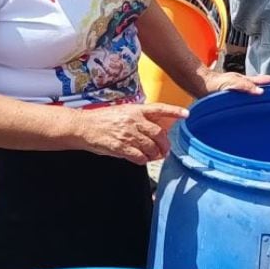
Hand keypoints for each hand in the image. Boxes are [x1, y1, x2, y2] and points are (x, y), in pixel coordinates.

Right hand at [74, 102, 188, 163]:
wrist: (83, 127)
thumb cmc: (102, 120)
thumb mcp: (122, 112)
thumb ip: (138, 118)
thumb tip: (155, 127)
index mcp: (135, 110)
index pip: (159, 108)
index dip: (174, 111)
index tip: (186, 114)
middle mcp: (133, 120)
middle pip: (158, 133)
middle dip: (165, 143)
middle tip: (165, 150)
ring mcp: (127, 134)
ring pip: (150, 146)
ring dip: (155, 153)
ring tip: (155, 156)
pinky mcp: (120, 147)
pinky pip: (138, 156)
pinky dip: (143, 160)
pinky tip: (142, 159)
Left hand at [198, 69, 269, 96]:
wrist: (199, 85)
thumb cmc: (213, 84)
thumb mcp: (231, 84)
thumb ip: (245, 87)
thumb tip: (261, 93)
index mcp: (246, 80)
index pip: (266, 80)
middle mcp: (244, 84)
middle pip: (262, 84)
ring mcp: (238, 89)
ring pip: (254, 91)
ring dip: (263, 95)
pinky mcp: (231, 96)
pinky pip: (245, 98)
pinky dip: (252, 101)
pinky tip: (251, 108)